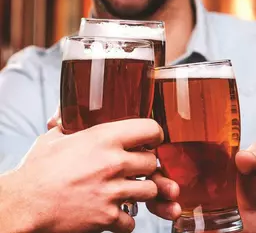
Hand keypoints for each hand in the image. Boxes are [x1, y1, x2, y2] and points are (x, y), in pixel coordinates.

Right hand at [0, 119, 162, 232]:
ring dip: (142, 189)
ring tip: (127, 187)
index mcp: (104, 138)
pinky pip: (132, 219)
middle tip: (136, 166)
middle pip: (152, 161)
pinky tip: (114, 209)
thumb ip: (70, 122)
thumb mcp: (56, 137)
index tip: (152, 139)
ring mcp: (113, 191)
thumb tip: (67, 112)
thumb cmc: (39, 168)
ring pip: (150, 189)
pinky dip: (127, 217)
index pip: (150, 129)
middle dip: (147, 164)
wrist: (25, 203)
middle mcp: (114, 163)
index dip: (155, 134)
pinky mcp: (107, 217)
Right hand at [147, 143, 255, 232]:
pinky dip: (161, 208)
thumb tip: (244, 156)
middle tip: (171, 184)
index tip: (158, 146)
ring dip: (156, 190)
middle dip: (156, 172)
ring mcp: (182, 191)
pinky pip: (160, 207)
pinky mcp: (180, 211)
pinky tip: (174, 211)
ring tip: (173, 198)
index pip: (172, 144)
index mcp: (199, 155)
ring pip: (154, 185)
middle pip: (158, 165)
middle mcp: (186, 171)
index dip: (160, 144)